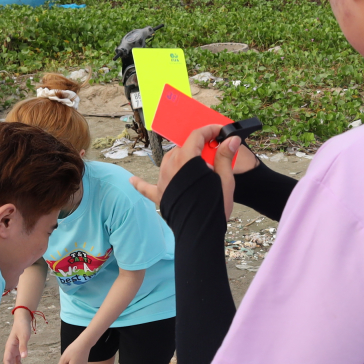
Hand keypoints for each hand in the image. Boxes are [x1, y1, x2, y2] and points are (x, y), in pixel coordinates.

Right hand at [3, 315, 31, 363]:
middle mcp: (10, 349)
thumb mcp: (24, 336)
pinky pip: (17, 360)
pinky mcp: (18, 349)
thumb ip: (24, 346)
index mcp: (9, 347)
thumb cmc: (22, 327)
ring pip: (12, 363)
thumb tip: (24, 357)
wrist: (23, 319)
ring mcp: (13, 349)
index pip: (7, 361)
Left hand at [132, 128, 257, 207]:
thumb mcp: (224, 179)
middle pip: (184, 148)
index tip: (219, 131)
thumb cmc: (215, 206)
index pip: (196, 136)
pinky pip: (146, 187)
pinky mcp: (158, 195)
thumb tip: (231, 139)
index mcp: (186, 159)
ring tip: (198, 167)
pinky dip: (140, 183)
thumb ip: (224, 156)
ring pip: (170, 161)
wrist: (202, 233)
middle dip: (198, 147)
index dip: (209, 130)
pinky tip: (132, 180)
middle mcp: (170, 166)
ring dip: (181, 159)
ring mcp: (162, 180)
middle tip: (214, 153)